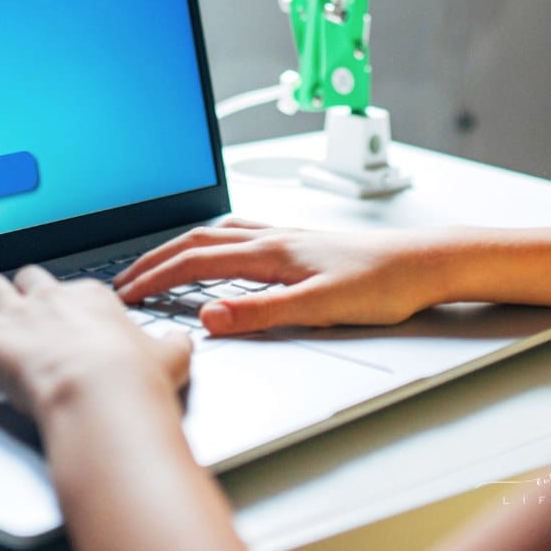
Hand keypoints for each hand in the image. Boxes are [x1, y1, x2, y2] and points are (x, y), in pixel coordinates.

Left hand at [0, 266, 191, 420]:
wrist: (103, 394)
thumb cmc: (135, 380)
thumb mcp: (170, 356)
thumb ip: (171, 345)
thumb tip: (179, 342)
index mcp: (92, 297)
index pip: (74, 290)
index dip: (69, 310)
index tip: (72, 328)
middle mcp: (51, 298)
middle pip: (28, 278)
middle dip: (24, 294)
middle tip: (26, 319)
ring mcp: (16, 317)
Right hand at [114, 218, 462, 333]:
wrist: (425, 263)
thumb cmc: (383, 285)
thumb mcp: (320, 308)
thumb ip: (261, 313)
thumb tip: (207, 316)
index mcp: (272, 251)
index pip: (197, 261)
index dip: (156, 277)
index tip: (125, 294)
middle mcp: (275, 237)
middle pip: (200, 240)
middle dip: (158, 259)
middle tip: (126, 279)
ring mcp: (288, 237)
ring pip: (220, 233)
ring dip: (183, 247)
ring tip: (161, 264)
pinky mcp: (303, 244)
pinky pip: (243, 235)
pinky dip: (215, 242)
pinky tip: (223, 252)